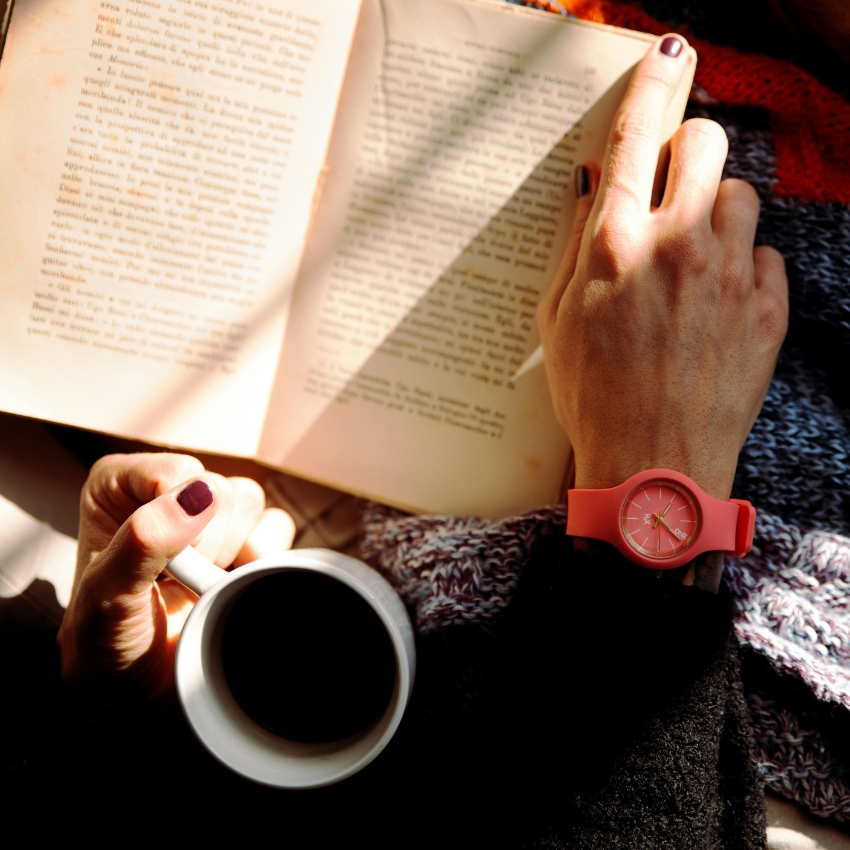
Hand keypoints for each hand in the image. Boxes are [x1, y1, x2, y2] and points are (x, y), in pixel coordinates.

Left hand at [57, 453, 294, 701]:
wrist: (140, 696)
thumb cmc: (106, 647)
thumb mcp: (106, 599)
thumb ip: (142, 543)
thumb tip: (198, 494)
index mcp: (117, 488)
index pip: (172, 472)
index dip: (176, 520)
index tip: (158, 565)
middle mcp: (164, 492)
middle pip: (217, 488)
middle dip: (204, 545)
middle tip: (176, 583)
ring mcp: (209, 516)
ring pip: (249, 502)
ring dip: (232, 553)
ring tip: (200, 585)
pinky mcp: (245, 538)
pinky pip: (278, 524)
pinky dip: (263, 559)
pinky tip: (231, 583)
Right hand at [538, 34, 787, 500]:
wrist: (652, 468)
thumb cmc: (591, 397)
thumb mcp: (557, 319)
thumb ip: (577, 241)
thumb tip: (597, 183)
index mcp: (616, 246)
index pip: (639, 135)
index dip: (654, 81)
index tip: (667, 52)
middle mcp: (677, 247)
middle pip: (705, 142)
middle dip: (688, 149)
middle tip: (669, 185)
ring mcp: (729, 278)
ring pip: (740, 194)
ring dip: (714, 211)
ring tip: (691, 258)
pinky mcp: (767, 311)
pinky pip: (763, 254)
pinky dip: (741, 266)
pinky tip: (715, 303)